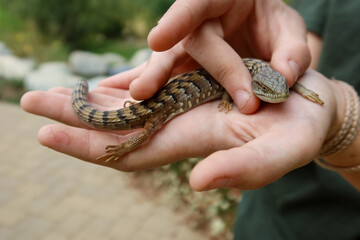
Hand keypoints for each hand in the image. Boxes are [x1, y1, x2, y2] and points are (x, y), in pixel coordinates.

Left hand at [20, 69, 342, 189]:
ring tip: (54, 91)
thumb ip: (244, 170)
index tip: (47, 133)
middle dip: (73, 118)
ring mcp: (184, 105)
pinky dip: (121, 85)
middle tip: (30, 102)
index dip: (88, 146)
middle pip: (116, 127)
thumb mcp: (281, 152)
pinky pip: (147, 88)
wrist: (308, 111)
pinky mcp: (193, 87)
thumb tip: (199, 183)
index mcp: (191, 139)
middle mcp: (179, 124)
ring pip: (126, 107)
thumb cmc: (299, 132)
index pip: (128, 150)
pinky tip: (101, 83)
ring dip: (90, 100)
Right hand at [101, 0, 310, 113]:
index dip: (177, 20)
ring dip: (155, 77)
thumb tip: (284, 78)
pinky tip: (145, 102)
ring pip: (170, 58)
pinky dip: (161, 90)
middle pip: (190, 40)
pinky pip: (173, 77)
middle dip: (196, 68)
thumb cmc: (271, 27)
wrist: (262, 38)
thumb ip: (292, 51)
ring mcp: (190, 44)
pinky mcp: (186, 66)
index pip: (197, 3)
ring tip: (138, 95)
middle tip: (157, 90)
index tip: (157, 40)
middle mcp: (201, 21)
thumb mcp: (288, 31)